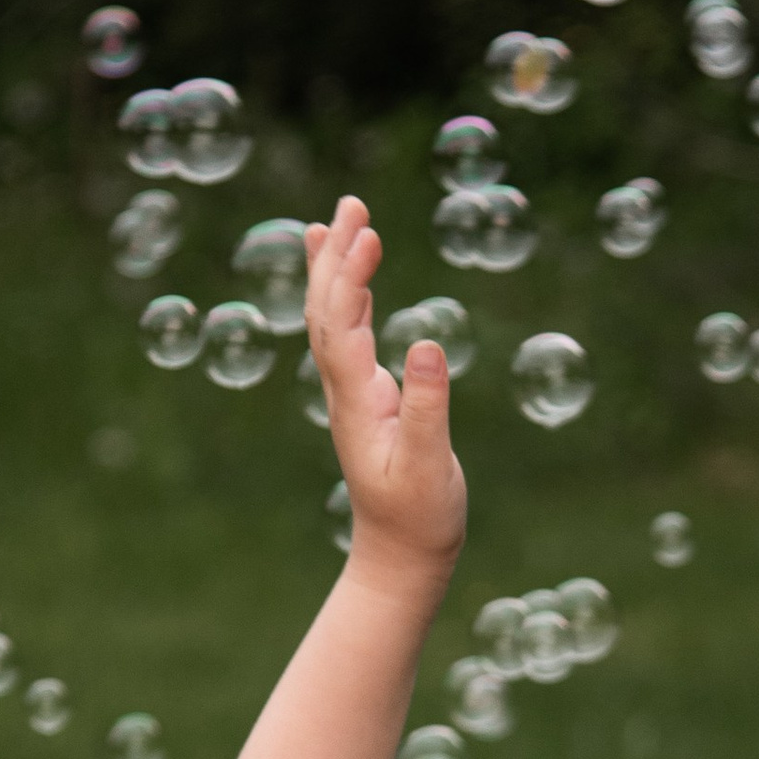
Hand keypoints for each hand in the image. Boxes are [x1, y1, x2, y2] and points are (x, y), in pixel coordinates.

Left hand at [304, 198, 465, 584]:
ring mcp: (351, 395)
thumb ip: (428, 406)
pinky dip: (346, 297)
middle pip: (326, 311)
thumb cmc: (420, 517)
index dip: (349, 276)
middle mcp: (344, 392)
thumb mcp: (431, 465)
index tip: (367, 232)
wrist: (401, 556)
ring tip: (337, 220)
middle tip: (350, 202)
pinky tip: (352, 277)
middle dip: (335, 255)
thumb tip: (428, 342)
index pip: (342, 325)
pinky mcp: (366, 400)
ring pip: (331, 319)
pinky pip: (346, 336)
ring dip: (334, 268)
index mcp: (358, 403)